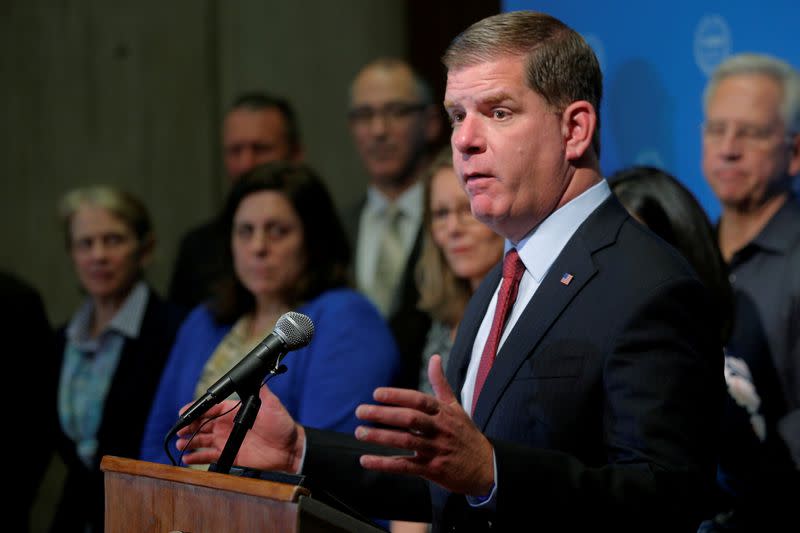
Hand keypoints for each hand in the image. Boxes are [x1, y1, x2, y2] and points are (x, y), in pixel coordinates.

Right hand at [176, 385, 304, 472]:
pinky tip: (188, 458)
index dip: (197, 410)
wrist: (290, 449)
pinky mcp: (231, 455)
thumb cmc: (282, 425)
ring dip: (190, 441)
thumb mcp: (272, 404)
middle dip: (190, 426)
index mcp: (235, 410)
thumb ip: (261, 391)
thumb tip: (257, 375)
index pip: (212, 408)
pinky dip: (198, 457)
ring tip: (181, 443)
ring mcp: (228, 440)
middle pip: (203, 424)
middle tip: (180, 430)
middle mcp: (228, 425)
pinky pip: (210, 456)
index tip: (184, 412)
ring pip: (203, 440)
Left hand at [355, 355, 494, 495]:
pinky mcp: (432, 470)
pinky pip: (405, 466)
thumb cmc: (466, 435)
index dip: (397, 396)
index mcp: (443, 412)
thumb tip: (434, 357)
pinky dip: (384, 464)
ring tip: (360, 432)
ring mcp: (436, 450)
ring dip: (380, 437)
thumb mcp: (456, 407)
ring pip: (405, 441)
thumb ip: (441, 383)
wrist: (486, 468)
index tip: (376, 394)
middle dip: (384, 414)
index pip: (419, 400)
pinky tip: (366, 460)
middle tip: (361, 411)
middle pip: (410, 419)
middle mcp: (439, 429)